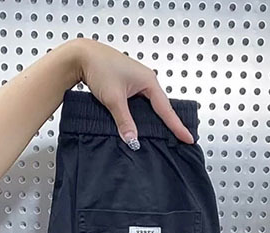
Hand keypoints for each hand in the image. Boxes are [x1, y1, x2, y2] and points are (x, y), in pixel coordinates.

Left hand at [71, 39, 194, 147]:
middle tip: (181, 138)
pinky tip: (142, 123)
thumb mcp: (114, 99)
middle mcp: (146, 80)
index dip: (177, 126)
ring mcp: (137, 82)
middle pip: (161, 107)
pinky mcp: (128, 84)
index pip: (166, 109)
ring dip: (156, 119)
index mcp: (148, 81)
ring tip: (166, 134)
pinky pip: (141, 103)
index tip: (188, 137)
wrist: (82, 56)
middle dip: (170, 123)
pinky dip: (143, 114)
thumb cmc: (99, 67)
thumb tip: (132, 139)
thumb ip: (124, 121)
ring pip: (150, 105)